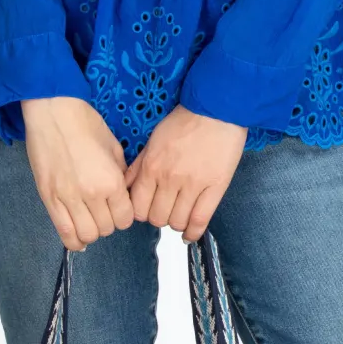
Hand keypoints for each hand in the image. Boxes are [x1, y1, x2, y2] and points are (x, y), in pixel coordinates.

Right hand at [18, 97, 136, 250]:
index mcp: (111, 181)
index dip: (124, 215)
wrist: (53, 111)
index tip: (119, 208)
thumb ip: (121, 175)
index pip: (125, 219)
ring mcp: (68, 198)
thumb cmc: (85, 124)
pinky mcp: (49, 198)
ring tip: (90, 220)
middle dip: (108, 223)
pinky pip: (63, 232)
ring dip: (91, 231)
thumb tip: (122, 194)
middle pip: (107, 229)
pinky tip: (78, 237)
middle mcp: (91, 194)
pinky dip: (73, 240)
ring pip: (86, 235)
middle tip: (104, 211)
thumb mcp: (114, 148)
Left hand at [123, 105, 247, 241]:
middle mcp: (169, 178)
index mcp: (151, 166)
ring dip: (176, 223)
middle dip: (158, 218)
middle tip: (164, 210)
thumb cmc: (185, 121)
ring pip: (176, 222)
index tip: (147, 209)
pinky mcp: (214, 187)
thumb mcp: (153, 140)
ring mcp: (193, 184)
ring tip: (179, 215)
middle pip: (156, 218)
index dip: (140, 213)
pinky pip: (200, 219)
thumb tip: (126, 187)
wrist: (216, 109)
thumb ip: (138, 166)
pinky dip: (193, 232)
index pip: (137, 207)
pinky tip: (190, 234)